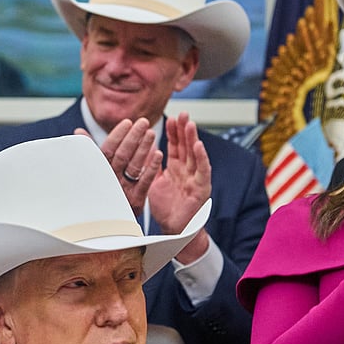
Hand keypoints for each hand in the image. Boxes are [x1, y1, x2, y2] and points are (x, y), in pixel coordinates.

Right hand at [77, 117, 161, 213]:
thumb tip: (79, 132)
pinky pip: (144, 182)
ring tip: (151, 133)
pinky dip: (151, 168)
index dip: (117, 135)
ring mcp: (123, 191)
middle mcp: (109, 181)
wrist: (101, 227)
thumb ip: (88, 152)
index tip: (127, 123)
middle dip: (133, 137)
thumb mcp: (90, 172)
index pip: (107, 150)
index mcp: (98, 173)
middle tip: (143, 122)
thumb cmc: (95, 195)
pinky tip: (158, 154)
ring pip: (134, 166)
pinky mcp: (135, 201)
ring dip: (144, 148)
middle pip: (122, 155)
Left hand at [149, 113, 211, 260]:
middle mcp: (187, 171)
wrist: (174, 230)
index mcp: (175, 168)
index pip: (175, 146)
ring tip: (190, 124)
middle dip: (184, 130)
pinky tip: (198, 146)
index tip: (170, 118)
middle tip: (182, 113)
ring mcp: (195, 178)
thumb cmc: (166, 208)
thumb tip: (141, 149)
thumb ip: (148, 165)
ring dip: (193, 139)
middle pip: (186, 146)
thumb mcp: (152, 182)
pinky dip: (201, 158)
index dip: (173, 132)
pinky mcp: (201, 188)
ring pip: (194, 155)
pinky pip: (202, 171)